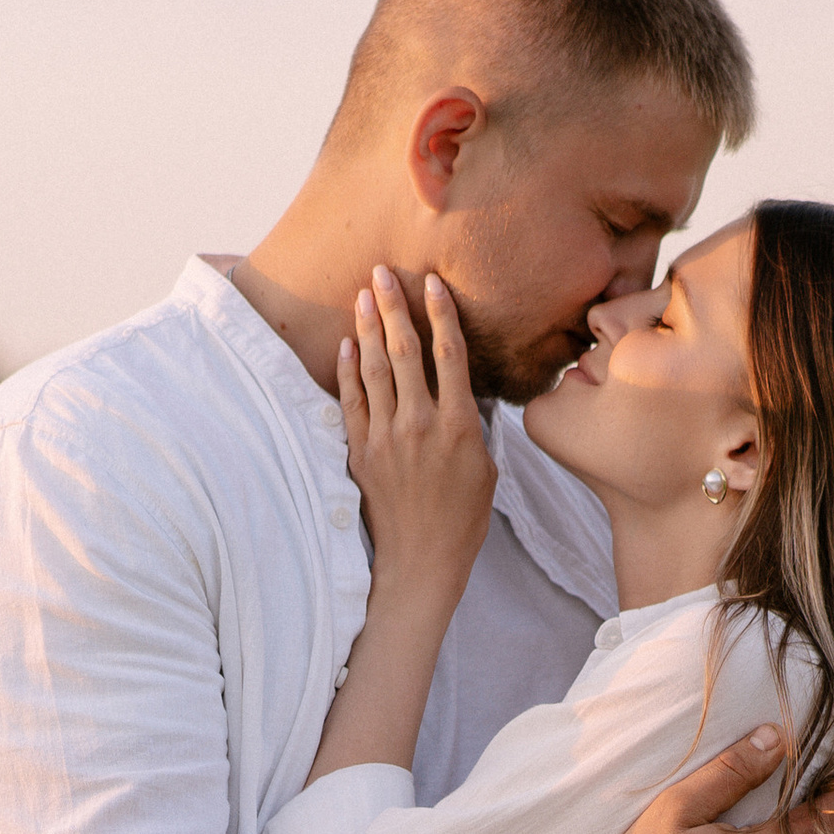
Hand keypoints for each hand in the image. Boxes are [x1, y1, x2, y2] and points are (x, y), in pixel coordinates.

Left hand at [336, 266, 494, 603]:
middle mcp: (420, 425)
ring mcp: (387, 438)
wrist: (422, 561)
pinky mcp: (362, 452)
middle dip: (394, 307)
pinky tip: (347, 344)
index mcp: (459, 426)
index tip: (432, 283)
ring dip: (368, 328)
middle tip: (383, 272)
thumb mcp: (486, 468)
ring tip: (363, 295)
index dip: (440, 314)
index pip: (449, 355)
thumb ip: (472, 423)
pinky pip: (352, 402)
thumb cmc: (463, 519)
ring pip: (374, 370)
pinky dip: (348, 370)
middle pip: (404, 352)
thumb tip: (462, 390)